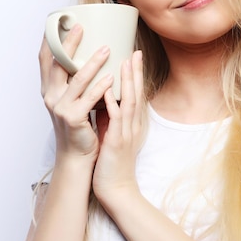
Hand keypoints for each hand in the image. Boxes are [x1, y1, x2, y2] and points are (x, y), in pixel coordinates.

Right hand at [39, 24, 113, 161]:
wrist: (77, 154)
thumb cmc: (79, 124)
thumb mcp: (72, 98)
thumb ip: (74, 80)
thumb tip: (89, 54)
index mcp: (49, 89)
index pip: (45, 60)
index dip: (50, 40)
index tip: (58, 21)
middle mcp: (51, 96)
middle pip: (58, 64)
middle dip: (69, 44)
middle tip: (81, 27)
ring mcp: (60, 107)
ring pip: (77, 80)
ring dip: (92, 62)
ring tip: (106, 49)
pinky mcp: (73, 119)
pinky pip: (89, 99)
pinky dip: (101, 87)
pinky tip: (112, 77)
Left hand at [92, 50, 144, 203]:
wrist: (115, 188)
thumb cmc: (112, 163)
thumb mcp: (113, 134)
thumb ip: (110, 117)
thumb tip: (103, 99)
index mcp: (131, 123)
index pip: (135, 94)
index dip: (135, 76)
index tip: (133, 57)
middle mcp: (132, 125)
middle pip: (136, 93)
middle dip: (136, 72)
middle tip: (136, 52)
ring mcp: (126, 132)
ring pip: (129, 102)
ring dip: (129, 82)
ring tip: (127, 62)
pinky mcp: (117, 141)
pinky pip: (116, 119)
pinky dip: (113, 103)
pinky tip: (109, 91)